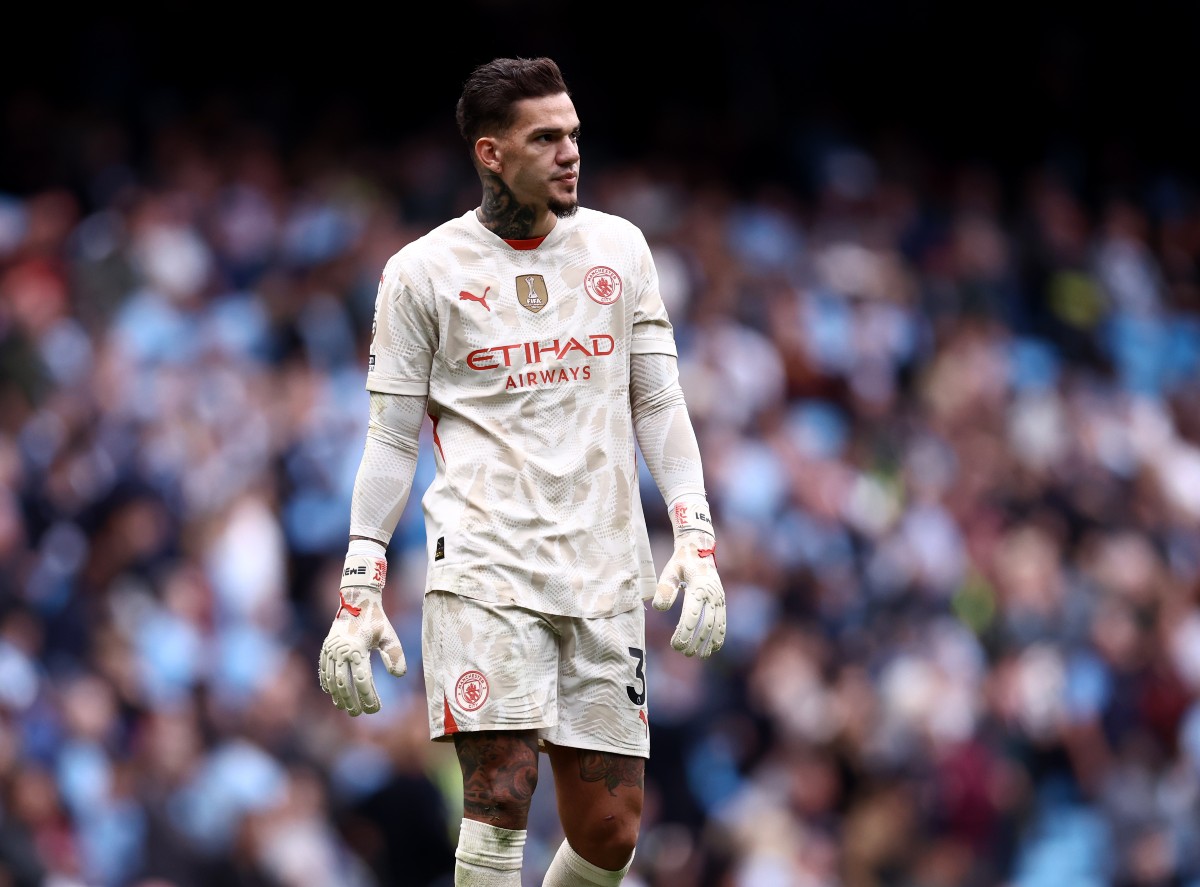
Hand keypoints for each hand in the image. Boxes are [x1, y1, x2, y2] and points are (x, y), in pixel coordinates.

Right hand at [319, 554, 406, 715]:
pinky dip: (326, 683)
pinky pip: (323, 670)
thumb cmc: (376, 619)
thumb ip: (394, 654)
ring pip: (331, 679)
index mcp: (357, 649)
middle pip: (344, 684)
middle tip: (359, 714)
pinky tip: (331, 694)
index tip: (375, 709)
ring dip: (338, 696)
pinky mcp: (326, 648)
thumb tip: (399, 676)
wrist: (357, 599)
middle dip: (351, 701)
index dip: (368, 697)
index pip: (362, 680)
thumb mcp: (388, 635)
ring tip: (346, 708)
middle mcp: (340, 651)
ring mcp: (330, 650)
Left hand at [652, 496, 725, 657]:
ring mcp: (719, 598)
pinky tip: (714, 648)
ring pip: (716, 625)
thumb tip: (659, 608)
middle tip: (684, 653)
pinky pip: (723, 621)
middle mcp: (712, 594)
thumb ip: (665, 589)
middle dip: (695, 641)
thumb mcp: (669, 571)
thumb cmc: (681, 562)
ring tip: (699, 655)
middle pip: (705, 623)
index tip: (676, 645)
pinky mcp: (721, 601)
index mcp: (698, 587)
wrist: (700, 549)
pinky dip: (720, 635)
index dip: (685, 632)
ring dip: (708, 642)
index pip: (692, 615)